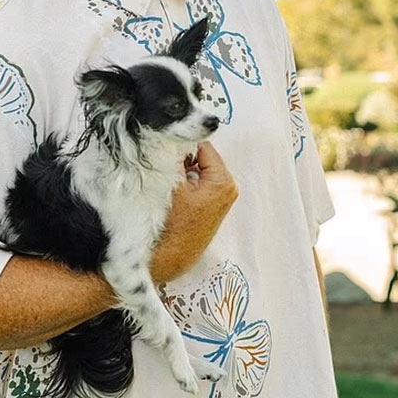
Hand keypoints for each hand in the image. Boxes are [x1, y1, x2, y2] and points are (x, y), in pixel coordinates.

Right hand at [151, 143, 238, 283]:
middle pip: (204, 158)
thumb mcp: (171, 183)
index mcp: (222, 181)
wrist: (169, 259)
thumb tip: (175, 138)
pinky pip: (201, 184)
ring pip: (201, 171)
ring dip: (186, 173)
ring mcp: (223, 199)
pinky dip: (189, 184)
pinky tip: (177, 197)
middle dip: (186, 160)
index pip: (203, 146)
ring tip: (172, 187)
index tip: (169, 153)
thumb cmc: (171, 225)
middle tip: (169, 172)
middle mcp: (228, 189)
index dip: (184, 147)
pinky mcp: (214, 207)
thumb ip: (176, 156)